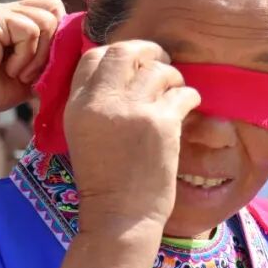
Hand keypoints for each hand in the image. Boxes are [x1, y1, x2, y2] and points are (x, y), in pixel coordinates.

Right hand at [0, 0, 64, 117]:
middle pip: (55, 9)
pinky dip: (25, 56)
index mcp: (14, 19)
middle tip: (31, 72)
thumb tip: (77, 57)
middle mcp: (6, 9)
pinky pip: (29, 31)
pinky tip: (8, 69)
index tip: (49, 64)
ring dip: (37, 55)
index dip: (59, 34)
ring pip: (46, 21)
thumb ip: (48, 62)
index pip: (52, 9)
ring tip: (17, 73)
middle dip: (51, 46)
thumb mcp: (28, 76)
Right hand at [64, 41, 201, 235]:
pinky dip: (189, 96)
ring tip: (175, 91)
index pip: (94, 57)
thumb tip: (117, 75)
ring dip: (172, 76)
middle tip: (161, 62)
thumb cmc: (103, 181)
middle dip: (147, 51)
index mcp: (77, 105)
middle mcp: (102, 102)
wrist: (119, 215)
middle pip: (125, 52)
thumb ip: (93, 104)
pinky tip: (189, 105)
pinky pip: (183, 92)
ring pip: (159, 70)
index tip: (132, 64)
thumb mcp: (81, 136)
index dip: (116, 54)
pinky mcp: (161, 123)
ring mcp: (133, 110)